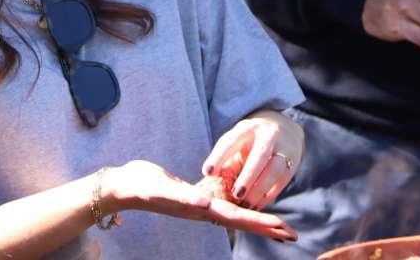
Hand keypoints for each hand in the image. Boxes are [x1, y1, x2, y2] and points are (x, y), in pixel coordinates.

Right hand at [101, 160, 295, 240]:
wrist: (126, 186)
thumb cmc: (142, 186)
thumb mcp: (163, 189)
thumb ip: (184, 197)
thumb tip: (206, 206)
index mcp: (201, 209)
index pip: (238, 217)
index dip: (261, 223)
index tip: (283, 229)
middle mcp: (204, 210)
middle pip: (242, 219)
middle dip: (268, 227)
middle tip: (293, 234)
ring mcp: (200, 205)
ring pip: (236, 213)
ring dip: (257, 219)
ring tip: (277, 224)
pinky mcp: (196, 196)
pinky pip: (224, 204)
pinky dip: (240, 207)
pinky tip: (246, 205)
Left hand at [201, 110, 304, 210]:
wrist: (284, 129)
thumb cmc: (251, 141)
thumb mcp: (237, 142)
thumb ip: (226, 160)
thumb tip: (210, 185)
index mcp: (246, 129)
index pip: (231, 142)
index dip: (219, 157)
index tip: (208, 173)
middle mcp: (267, 136)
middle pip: (259, 156)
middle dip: (248, 177)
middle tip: (236, 195)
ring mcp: (283, 148)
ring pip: (274, 170)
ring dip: (259, 190)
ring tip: (246, 206)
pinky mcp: (292, 163)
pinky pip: (281, 182)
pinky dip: (268, 196)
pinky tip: (257, 206)